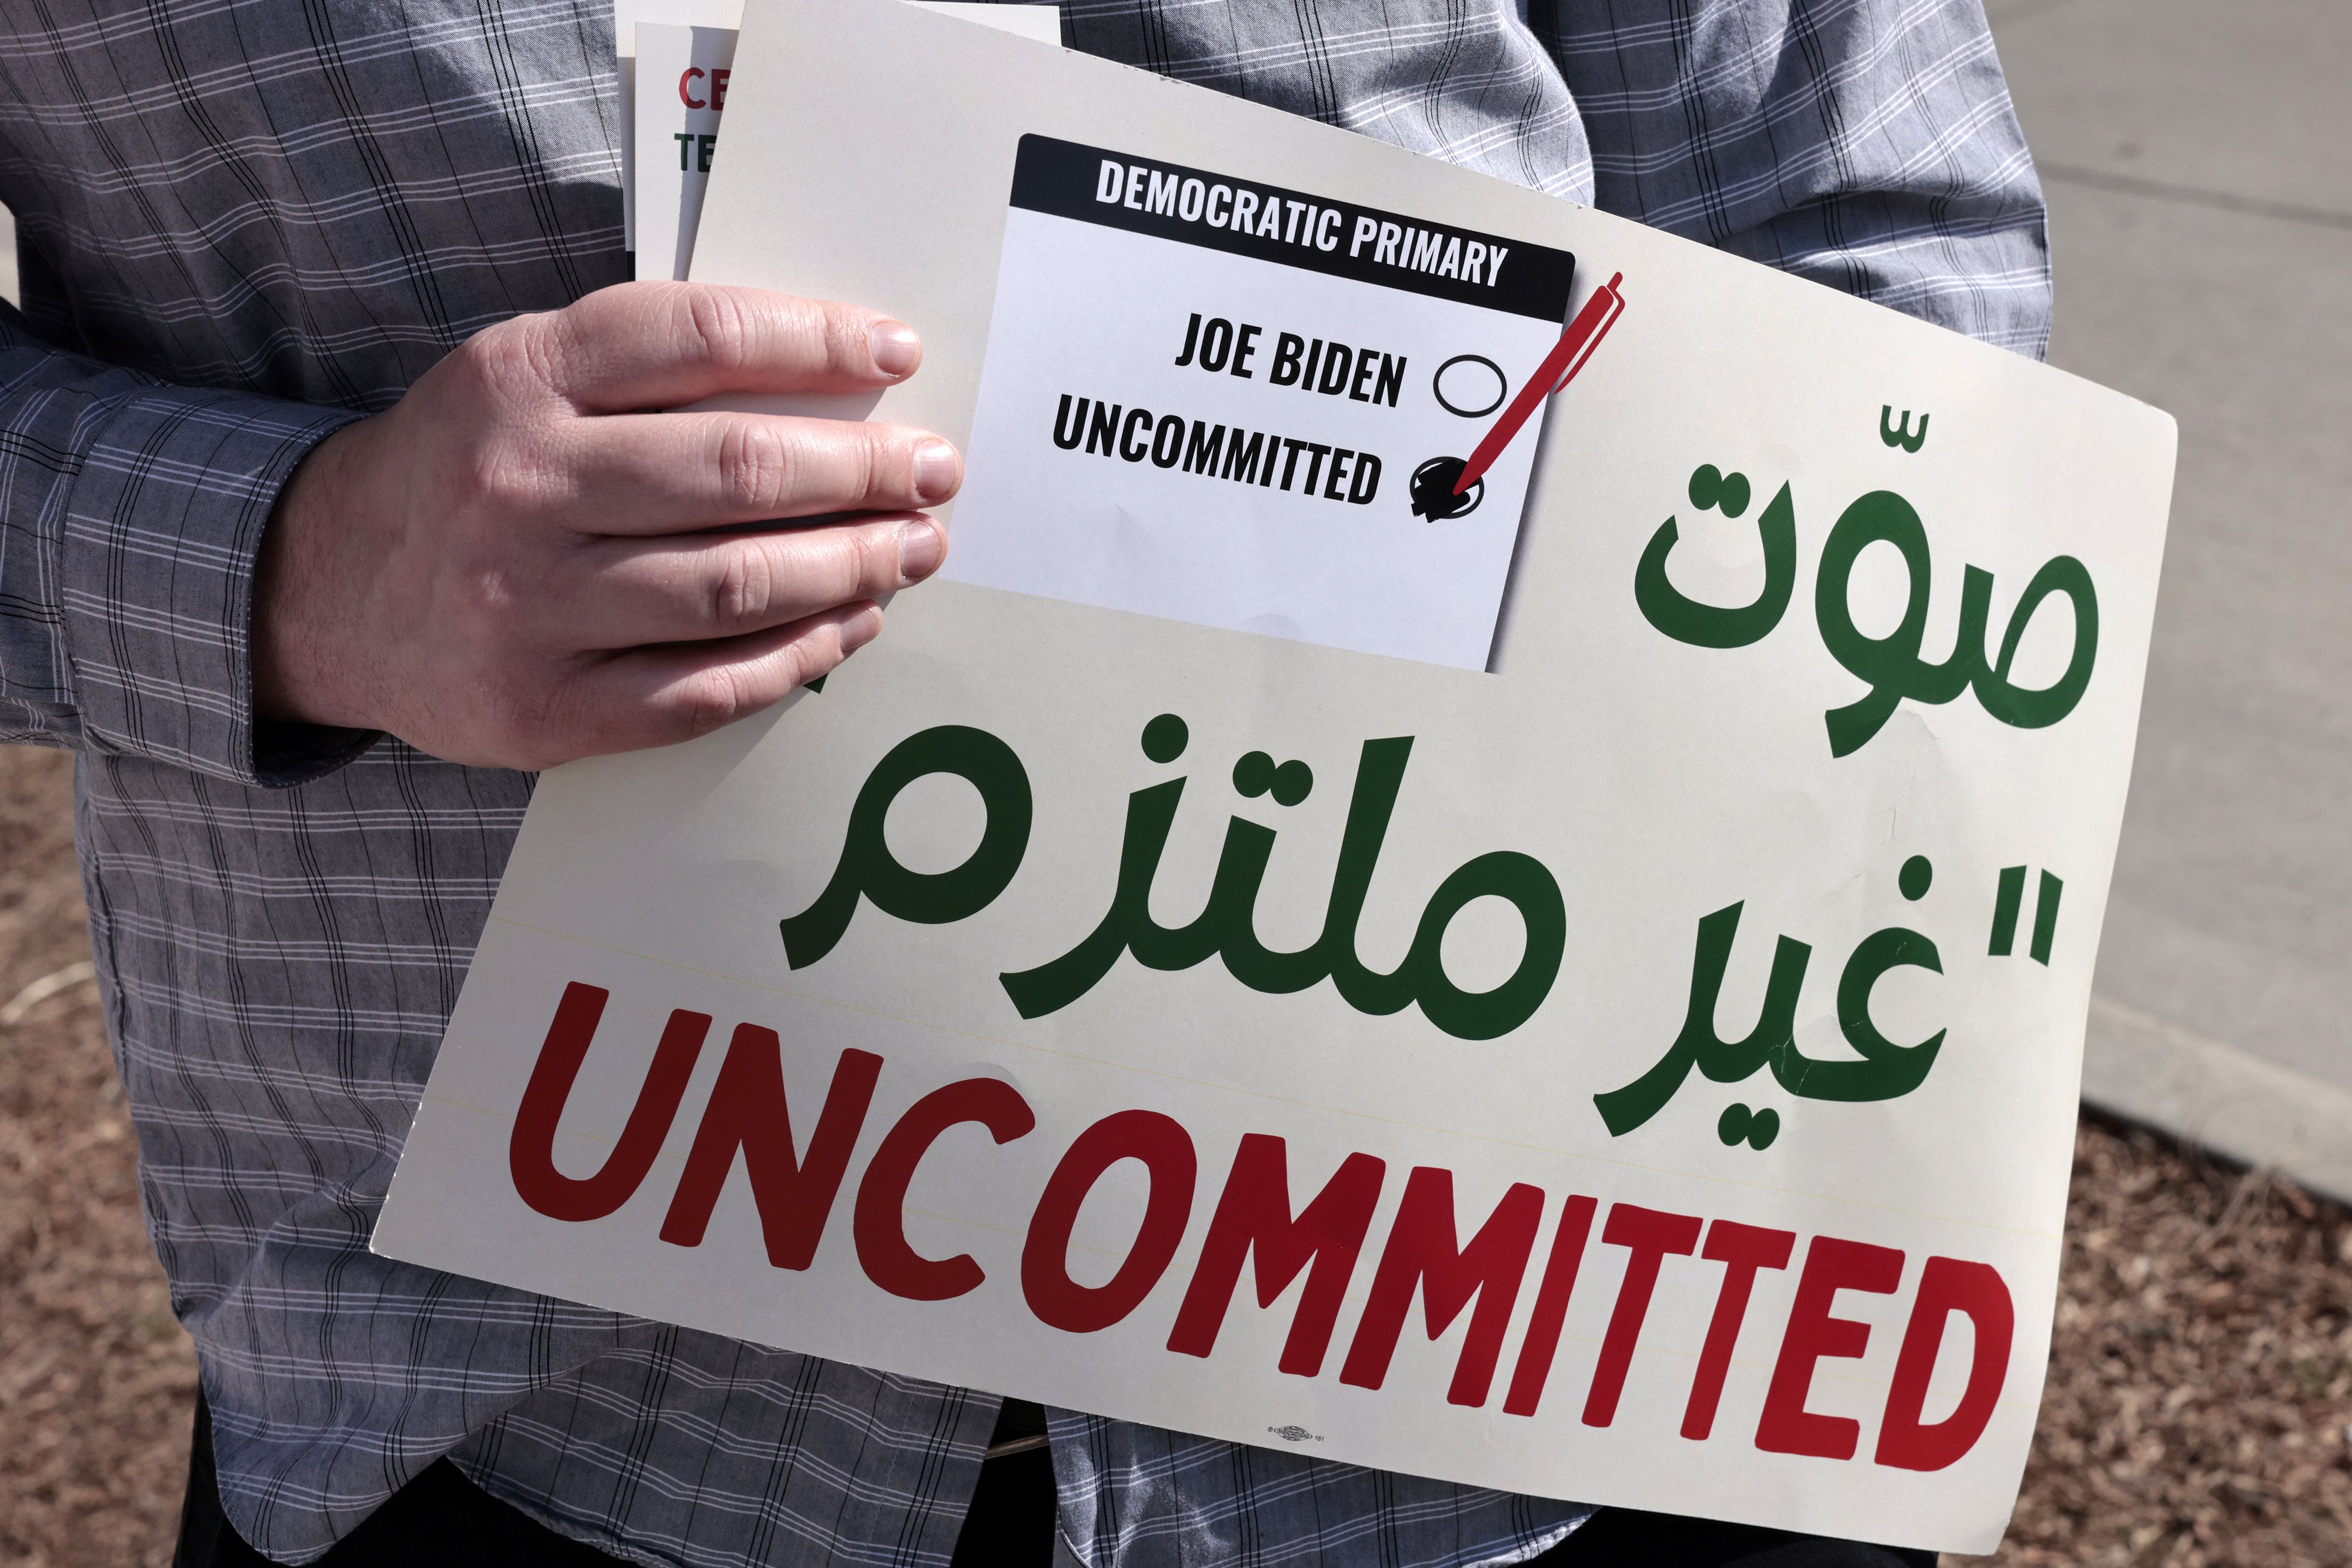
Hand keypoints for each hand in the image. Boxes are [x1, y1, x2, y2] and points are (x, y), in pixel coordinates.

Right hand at [253, 282, 958, 769]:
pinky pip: (704, 689)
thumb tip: (833, 378)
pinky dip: (798, 657)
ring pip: (732, 587)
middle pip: (733, 473)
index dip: (814, 340)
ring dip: (849, 567)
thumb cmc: (469, 469)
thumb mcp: (524, 378)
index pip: (696, 338)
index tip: (897, 349)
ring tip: (913, 549)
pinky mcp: (542, 709)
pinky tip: (853, 626)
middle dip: (861, 471)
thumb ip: (649, 368)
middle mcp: (518, 488)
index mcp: (518, 380)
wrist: (326, 592)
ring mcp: (527, 608)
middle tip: (933, 473)